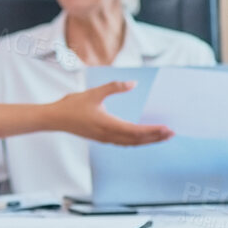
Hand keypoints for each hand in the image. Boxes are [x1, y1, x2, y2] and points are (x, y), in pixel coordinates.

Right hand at [50, 81, 173, 144]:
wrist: (55, 119)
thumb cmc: (72, 105)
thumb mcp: (94, 92)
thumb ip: (114, 87)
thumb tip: (133, 83)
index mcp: (108, 125)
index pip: (136, 131)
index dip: (152, 131)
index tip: (166, 129)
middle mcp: (108, 135)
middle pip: (137, 140)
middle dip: (156, 137)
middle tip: (172, 133)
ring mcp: (105, 139)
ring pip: (131, 143)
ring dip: (148, 141)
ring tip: (162, 136)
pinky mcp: (102, 138)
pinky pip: (124, 143)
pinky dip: (137, 141)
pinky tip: (143, 137)